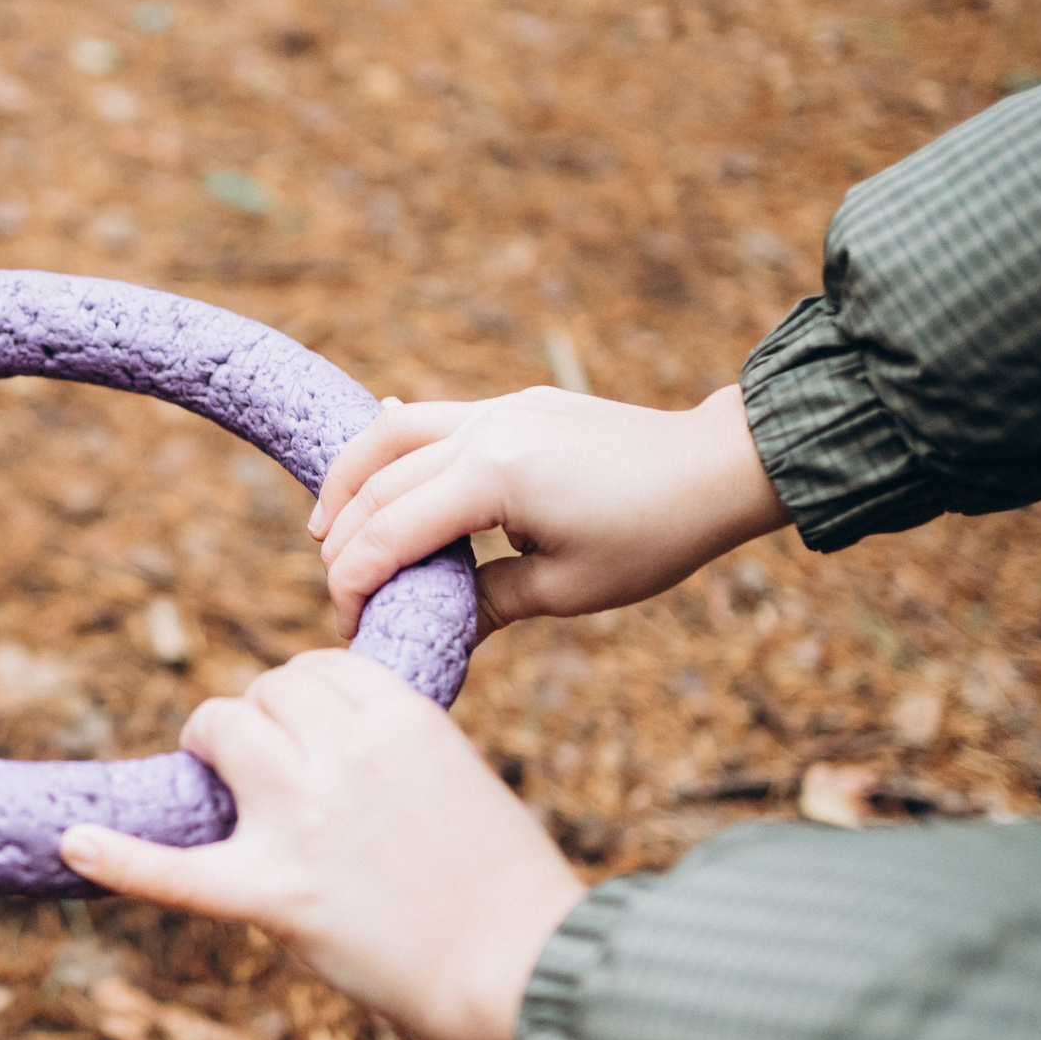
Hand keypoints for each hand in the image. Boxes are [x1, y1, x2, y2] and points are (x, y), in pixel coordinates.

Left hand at [59, 651, 585, 1039]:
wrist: (527, 970)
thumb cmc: (505, 888)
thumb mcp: (458, 779)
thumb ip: (391, 750)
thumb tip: (321, 746)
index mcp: (401, 715)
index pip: (317, 668)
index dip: (301, 699)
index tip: (306, 732)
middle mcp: (345, 750)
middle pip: (263, 695)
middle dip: (258, 726)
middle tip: (268, 773)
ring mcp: (304, 820)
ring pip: (220, 733)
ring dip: (211, 751)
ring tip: (216, 785)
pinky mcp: (277, 895)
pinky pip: (178, 871)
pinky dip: (121, 860)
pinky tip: (74, 843)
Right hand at [310, 384, 788, 637]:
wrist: (714, 468)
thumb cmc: (651, 536)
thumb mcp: (566, 590)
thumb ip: (487, 605)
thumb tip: (437, 632)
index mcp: (495, 478)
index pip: (393, 532)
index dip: (356, 582)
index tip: (348, 625)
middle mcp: (484, 430)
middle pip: (378, 484)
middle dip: (346, 543)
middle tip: (338, 594)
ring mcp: (497, 411)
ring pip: (391, 435)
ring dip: (350, 481)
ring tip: (326, 529)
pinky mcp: (513, 407)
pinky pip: (430, 421)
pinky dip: (391, 453)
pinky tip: (377, 480)